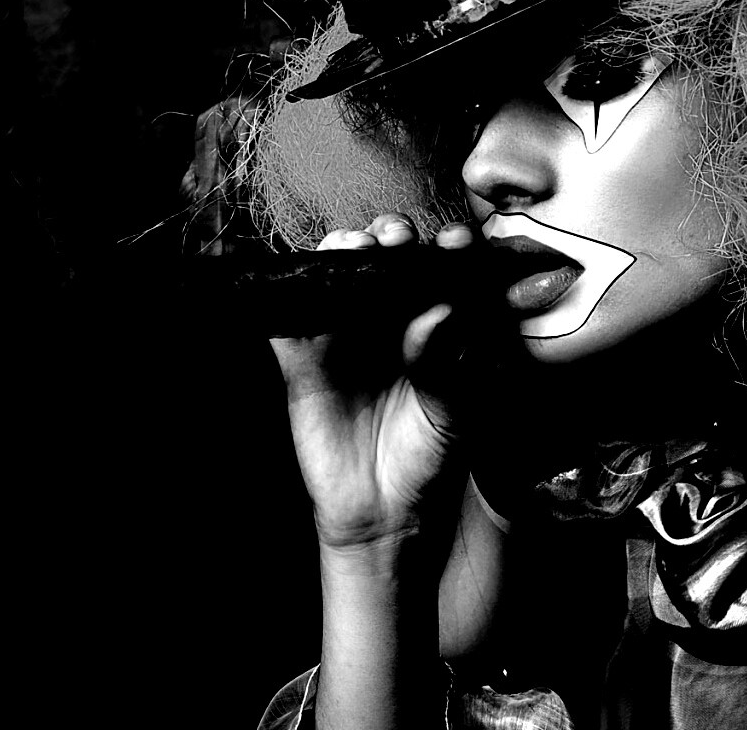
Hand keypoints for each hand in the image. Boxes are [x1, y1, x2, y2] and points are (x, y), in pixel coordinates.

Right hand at [270, 214, 478, 567]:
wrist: (386, 510)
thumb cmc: (430, 452)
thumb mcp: (450, 412)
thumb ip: (444, 362)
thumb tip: (439, 312)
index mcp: (435, 321)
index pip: (442, 272)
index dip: (449, 249)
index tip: (459, 241)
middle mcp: (389, 318)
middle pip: (386, 259)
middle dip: (393, 236)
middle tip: (399, 236)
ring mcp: (344, 334)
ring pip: (336, 276)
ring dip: (340, 251)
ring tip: (354, 247)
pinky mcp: (303, 360)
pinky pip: (287, 323)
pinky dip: (287, 298)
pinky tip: (298, 282)